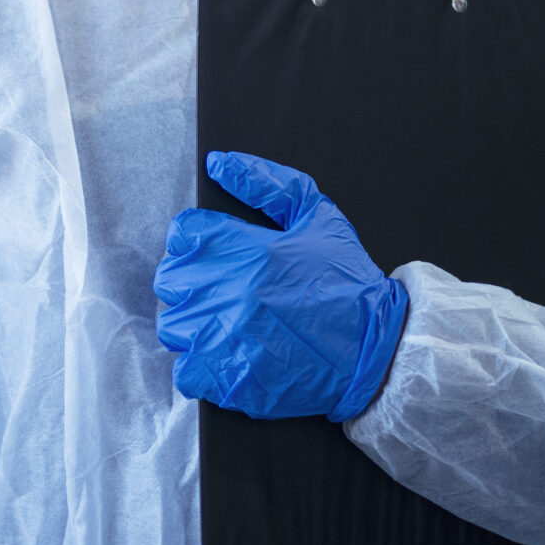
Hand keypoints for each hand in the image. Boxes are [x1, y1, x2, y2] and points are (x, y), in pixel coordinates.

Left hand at [154, 150, 408, 421]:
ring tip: (226, 324)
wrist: (375, 351)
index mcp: (246, 250)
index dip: (197, 240)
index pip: (183, 233)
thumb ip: (267, 183)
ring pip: (173, 325)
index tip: (216, 252)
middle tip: (223, 289)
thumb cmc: (347, 282)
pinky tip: (227, 356)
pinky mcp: (227, 380)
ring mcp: (224, 339)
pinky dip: (199, 366)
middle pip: (170, 279)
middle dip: (192, 281)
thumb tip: (220, 164)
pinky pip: (183, 371)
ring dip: (194, 323)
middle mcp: (228, 293)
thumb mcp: (317, 216)